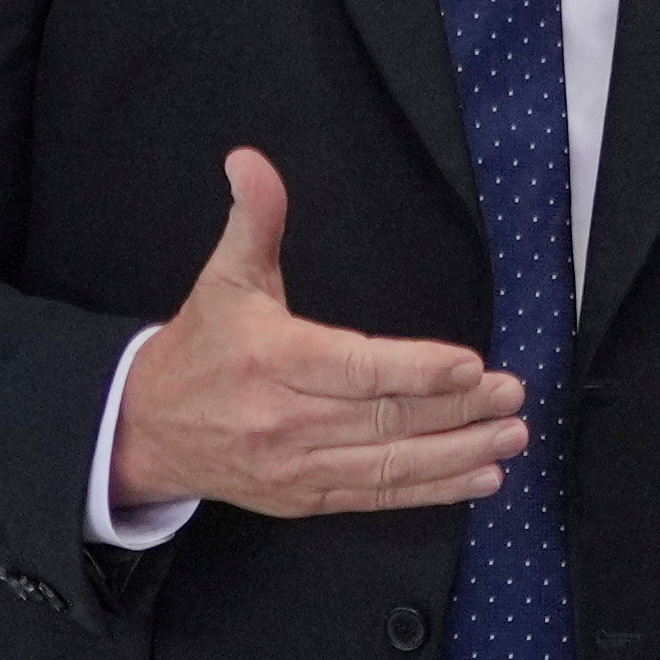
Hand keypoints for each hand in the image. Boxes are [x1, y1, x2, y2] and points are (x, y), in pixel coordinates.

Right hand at [121, 150, 528, 520]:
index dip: (415, 370)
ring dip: (458, 454)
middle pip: (385, 418)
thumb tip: (250, 161)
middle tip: (513, 395)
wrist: (147, 430)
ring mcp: (297, 467)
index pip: (355, 369)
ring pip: (389, 464)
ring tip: (510, 437)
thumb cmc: (200, 349)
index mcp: (272, 360)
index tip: (469, 365)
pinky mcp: (305, 498)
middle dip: (457, 410)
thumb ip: (253, 221)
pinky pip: (376, 496)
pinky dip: (432, 491)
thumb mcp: (223, 278)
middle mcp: (285, 420)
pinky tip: (478, 477)